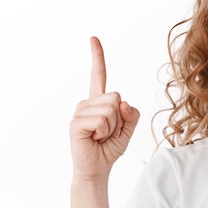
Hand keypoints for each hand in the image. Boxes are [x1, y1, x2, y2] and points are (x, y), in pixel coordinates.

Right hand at [69, 37, 139, 181]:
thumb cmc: (109, 149)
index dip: (97, 57)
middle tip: (108, 133)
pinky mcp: (76, 123)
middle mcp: (87, 103)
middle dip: (120, 119)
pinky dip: (104, 132)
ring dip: (112, 127)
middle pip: (116, 97)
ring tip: (100, 137)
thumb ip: (131, 114)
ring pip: (110, 109)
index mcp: (98, 101)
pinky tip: (94, 139)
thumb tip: (123, 102)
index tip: (93, 38)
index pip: (98, 75)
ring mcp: (79, 112)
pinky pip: (102, 120)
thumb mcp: (128, 129)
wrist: (97, 169)